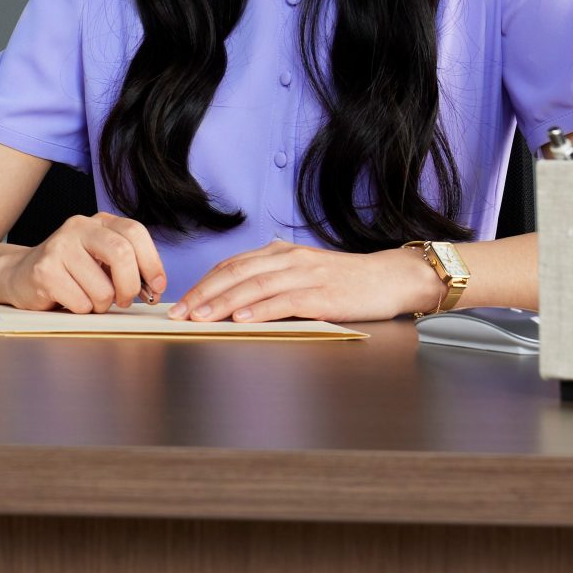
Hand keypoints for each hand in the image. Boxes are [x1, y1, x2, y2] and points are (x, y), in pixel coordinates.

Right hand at [0, 213, 166, 313]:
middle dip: (130, 286)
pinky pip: (81, 302)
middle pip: (122, 254)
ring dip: (102, 305)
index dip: (152, 263)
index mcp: (99, 222)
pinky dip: (82, 310)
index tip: (156, 287)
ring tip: (89, 299)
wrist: (20, 274)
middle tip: (125, 301)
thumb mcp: (100, 258)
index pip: (135, 233)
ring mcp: (59, 247)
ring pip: (102, 288)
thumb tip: (155, 287)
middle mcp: (79, 227)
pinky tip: (70, 300)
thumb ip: (128, 265)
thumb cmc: (69, 271)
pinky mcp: (44, 271)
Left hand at [168, 241, 440, 324]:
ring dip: (224, 302)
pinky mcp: (322, 294)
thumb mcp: (305, 273)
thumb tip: (235, 302)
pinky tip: (242, 319)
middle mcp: (290, 259)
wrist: (392, 278)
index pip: (233, 265)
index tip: (182, 302)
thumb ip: (274, 281)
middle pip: (236, 273)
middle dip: (204, 294)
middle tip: (180, 313)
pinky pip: (284, 301)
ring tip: (201, 317)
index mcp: (281, 253)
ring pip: (255, 286)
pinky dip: (260, 310)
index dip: (204, 283)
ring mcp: (306, 275)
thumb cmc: (347, 282)